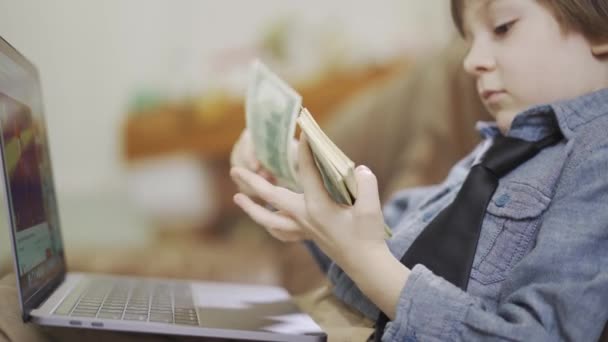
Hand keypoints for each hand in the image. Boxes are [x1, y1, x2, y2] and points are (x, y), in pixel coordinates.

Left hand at [231, 133, 387, 270]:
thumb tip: (359, 169)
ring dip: (252, 208)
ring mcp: (303, 229)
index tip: (303, 133)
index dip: (305, 151)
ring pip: (269, 219)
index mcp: (319, 207)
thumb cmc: (368, 236)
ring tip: (237, 198)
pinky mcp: (307, 236)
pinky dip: (269, 224)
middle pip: (272, 197)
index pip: (307, 173)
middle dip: (252, 183)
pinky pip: (281, 231)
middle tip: (235, 170)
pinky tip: (265, 220)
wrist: (365, 265)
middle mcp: (305, 218)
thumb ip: (366, 184)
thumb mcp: (371, 208)